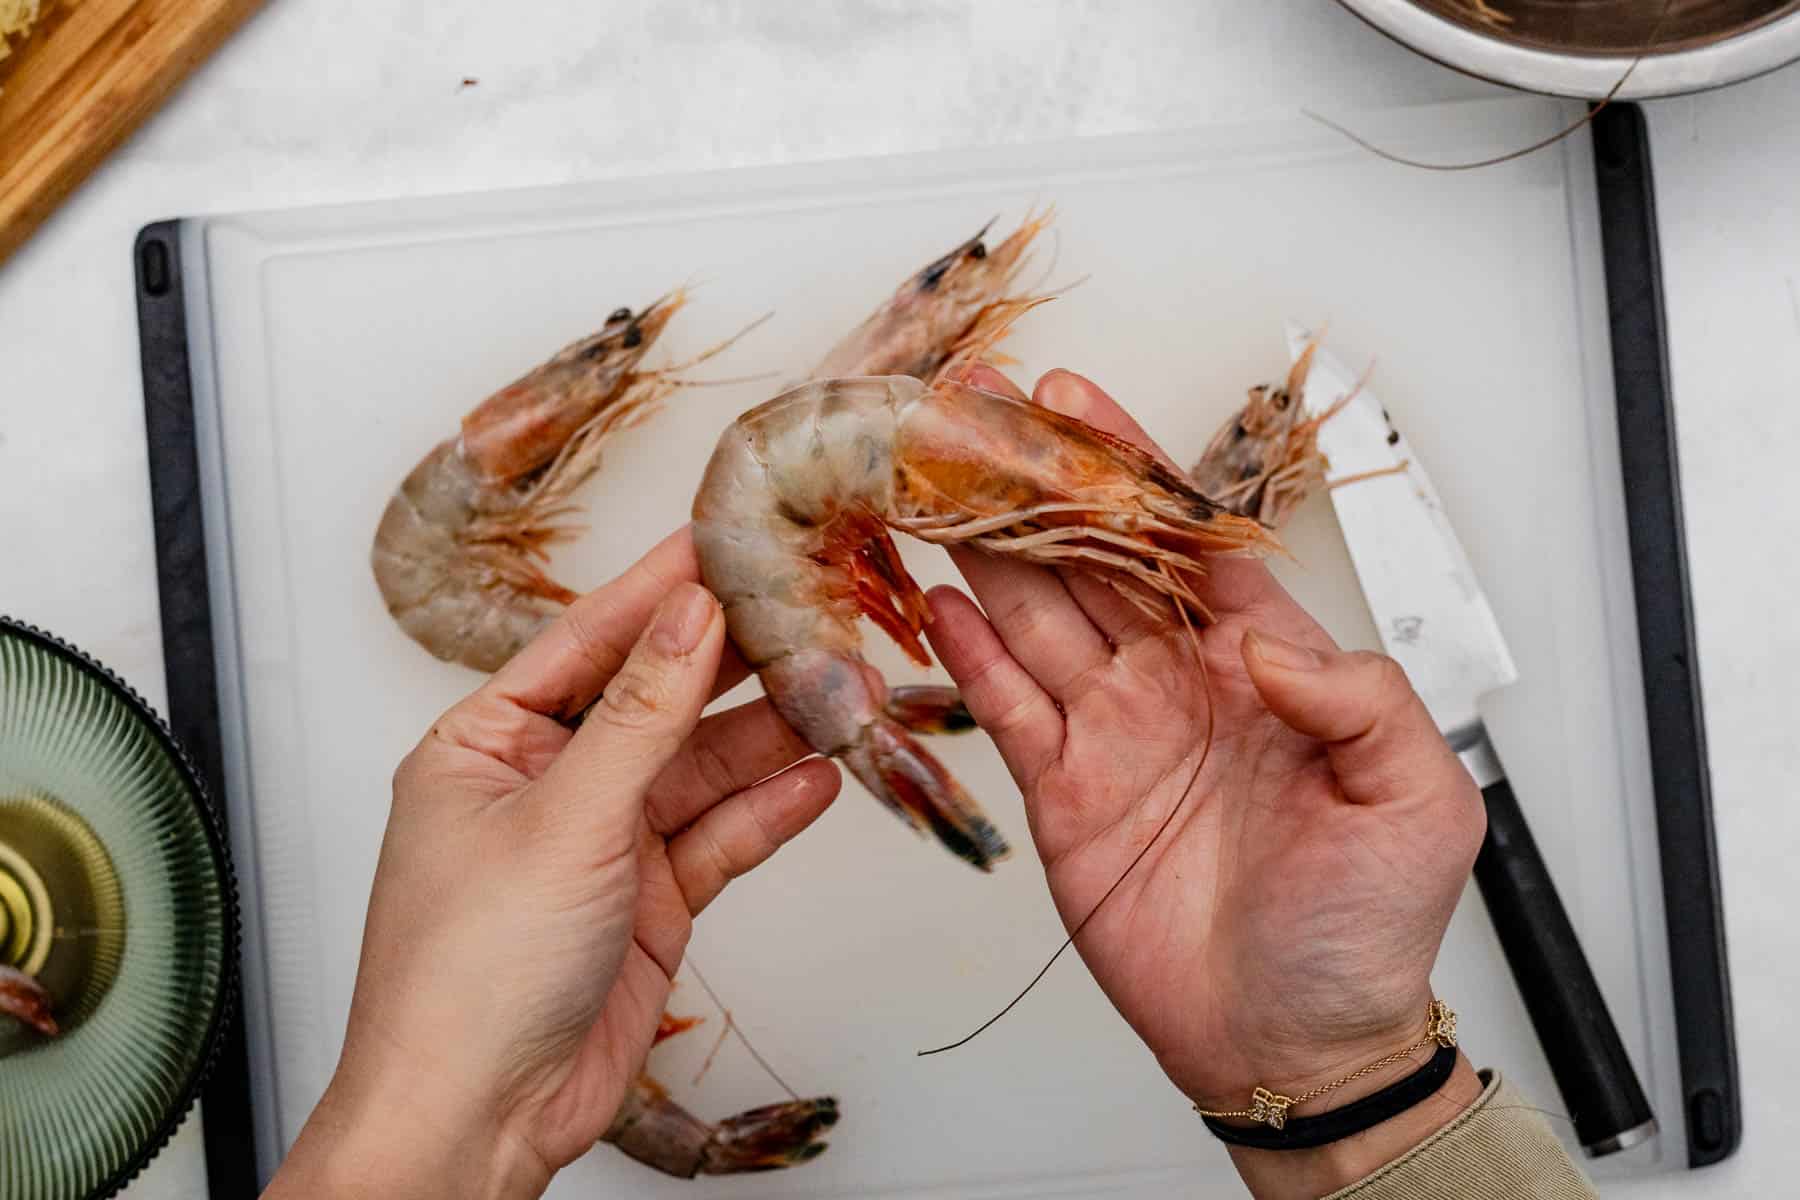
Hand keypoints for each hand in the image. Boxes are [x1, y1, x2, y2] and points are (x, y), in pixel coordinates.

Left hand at [265, 531, 838, 1199]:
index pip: (587, 641)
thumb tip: (688, 614)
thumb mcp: (563, 819)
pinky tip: (821, 776)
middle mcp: (546, 783)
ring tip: (842, 693)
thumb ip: (640, 714)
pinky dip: (768, 811)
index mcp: (487, 744)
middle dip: (735, 663)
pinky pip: (719, 837)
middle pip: (657, 700)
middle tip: (810, 610)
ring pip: (701, 769)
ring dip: (770, 737)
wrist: (477, 1119)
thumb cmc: (465, 977)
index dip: (660, 589)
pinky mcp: (648, 901)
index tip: (723, 536)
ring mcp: (601, 844)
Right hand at [928, 367, 1486, 1196]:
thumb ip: (1355, 700)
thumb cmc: (1368, 927)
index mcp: (1263, 661)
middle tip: (974, 417)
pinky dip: (970, 657)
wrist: (1293, 1042)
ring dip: (987, 552)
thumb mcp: (1416, 799)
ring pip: (1038, 618)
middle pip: (1092, 562)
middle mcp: (1178, 680)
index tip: (1072, 402)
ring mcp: (1115, 732)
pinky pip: (1009, 709)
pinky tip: (936, 602)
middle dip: (1035, 487)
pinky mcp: (1064, 794)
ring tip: (935, 485)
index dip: (1125, 467)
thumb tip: (1260, 642)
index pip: (1183, 540)